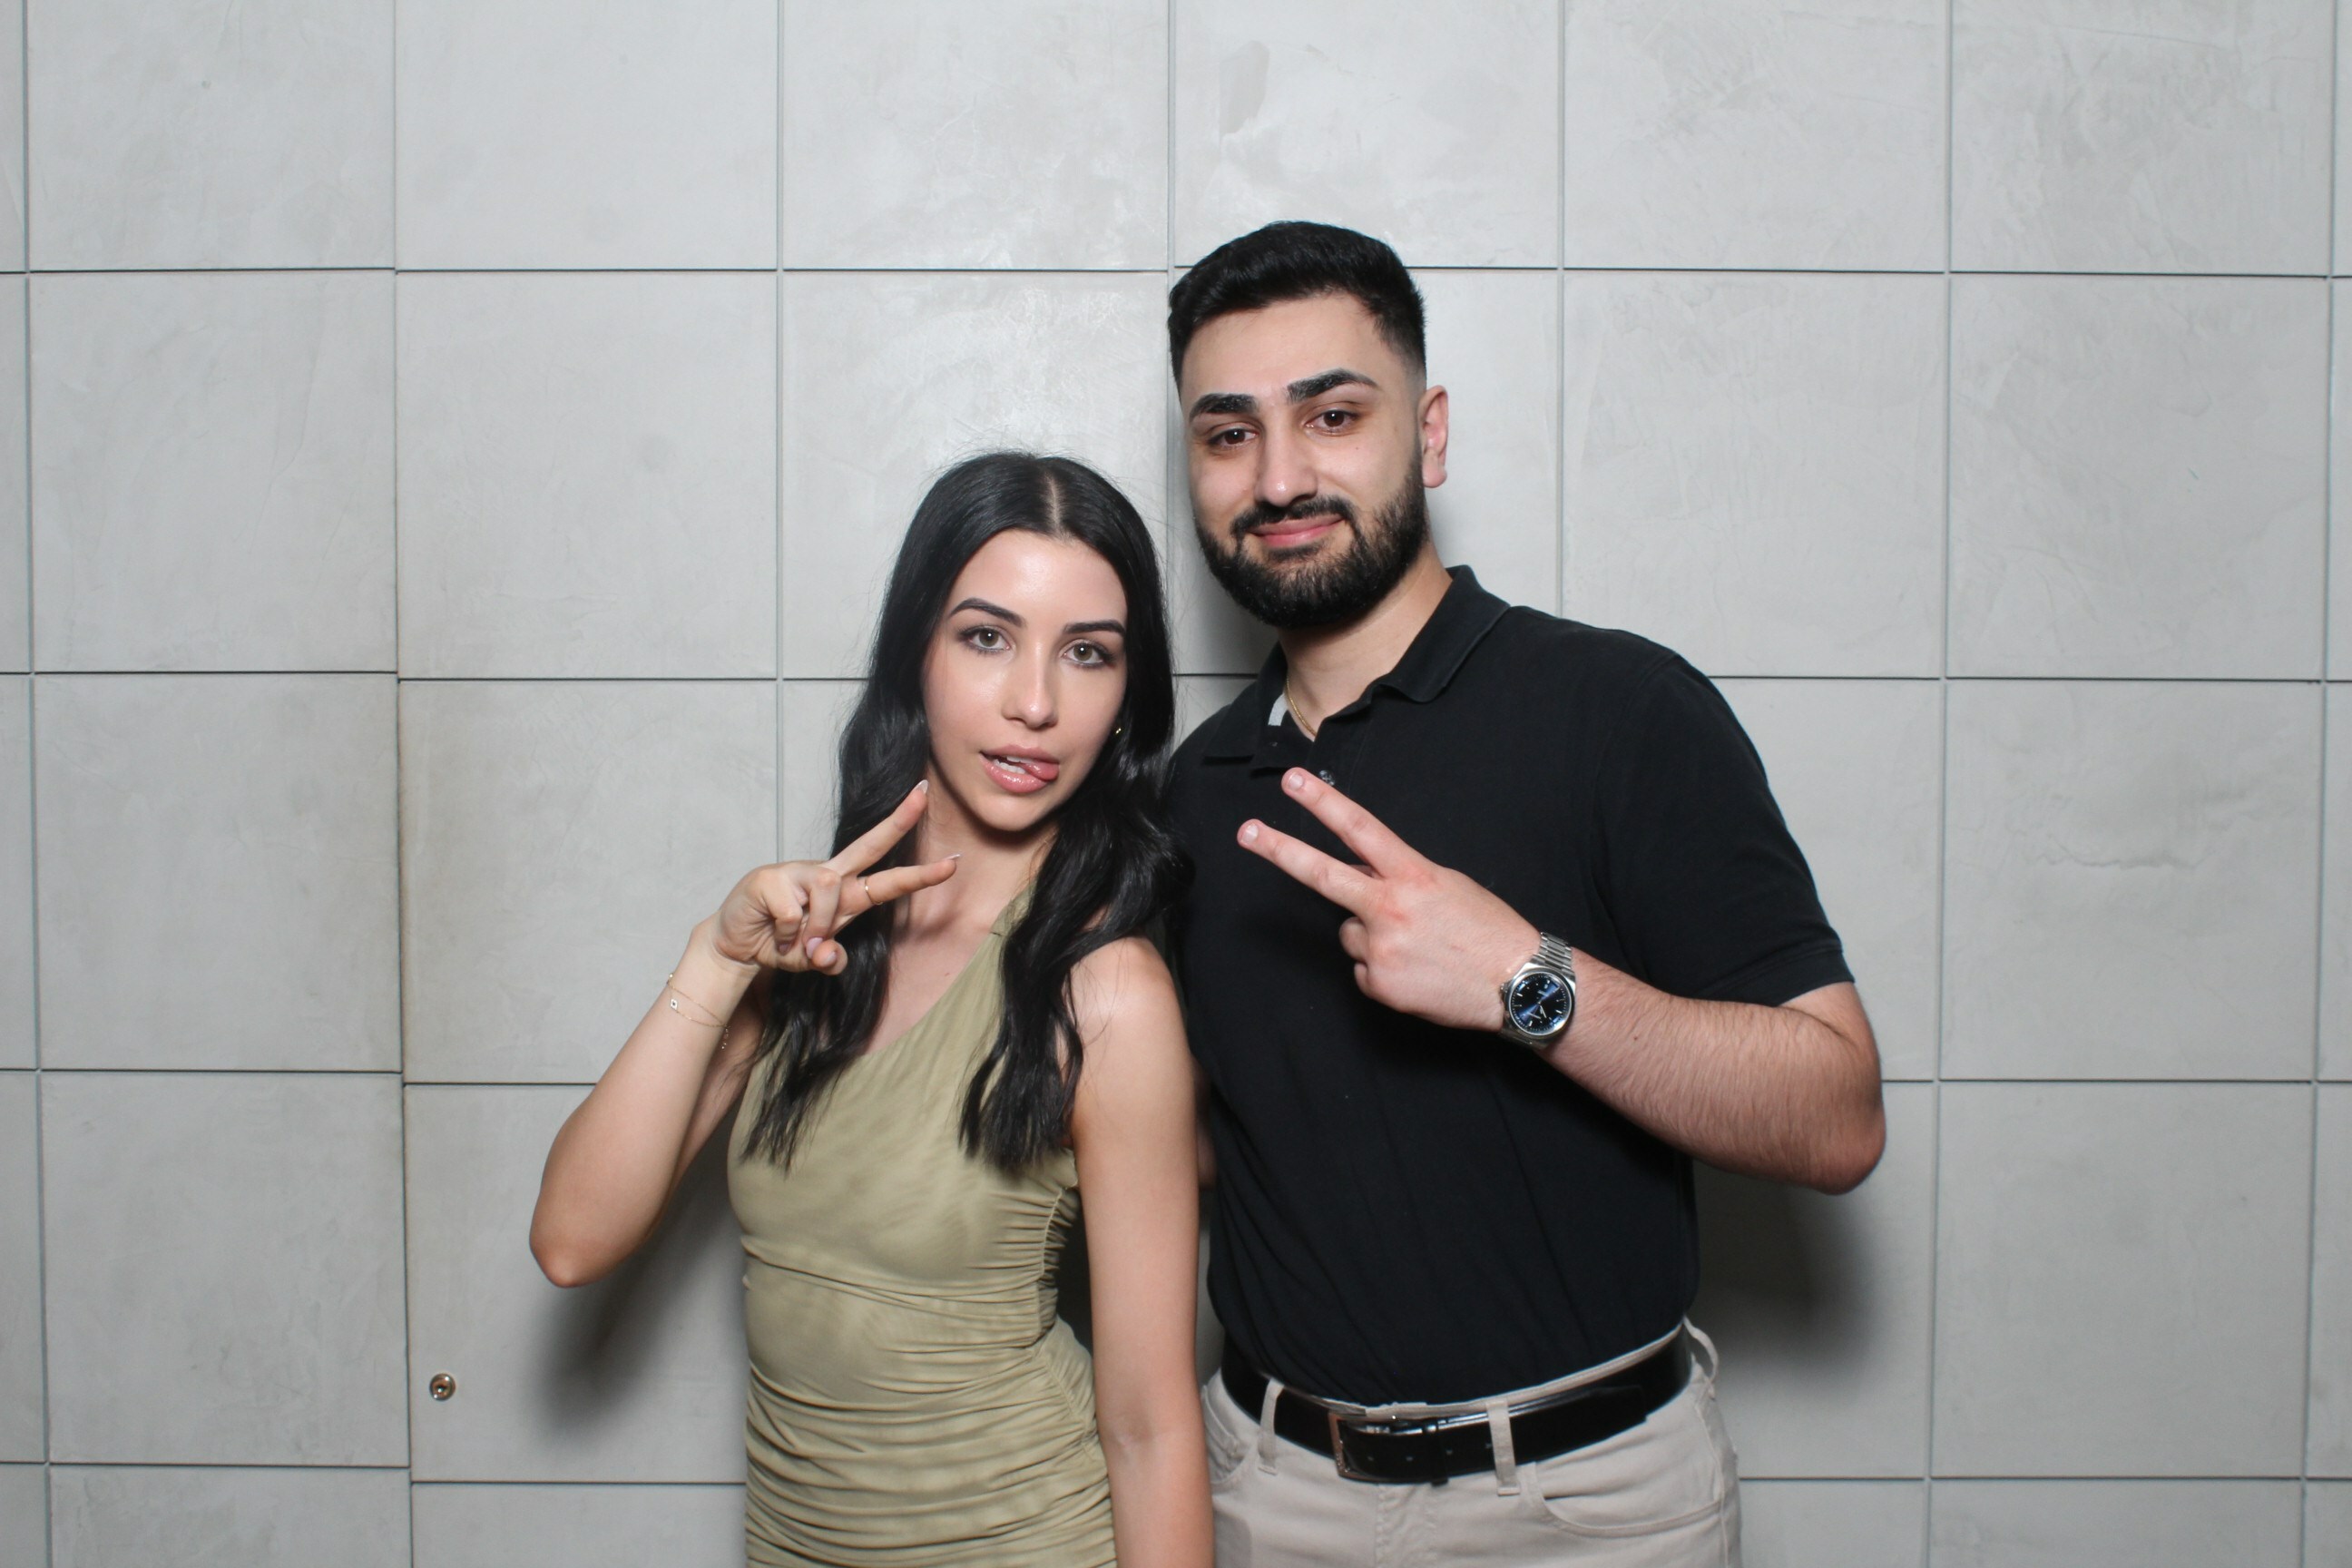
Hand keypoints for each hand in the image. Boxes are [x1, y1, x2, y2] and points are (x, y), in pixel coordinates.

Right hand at [708, 782, 957, 975]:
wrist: (735, 945)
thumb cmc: (780, 944)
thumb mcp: (811, 961)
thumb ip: (829, 960)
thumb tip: (830, 954)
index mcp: (844, 894)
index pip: (887, 880)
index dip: (920, 874)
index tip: (953, 862)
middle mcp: (827, 875)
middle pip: (869, 845)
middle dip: (898, 820)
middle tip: (924, 793)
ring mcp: (798, 871)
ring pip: (830, 891)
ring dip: (817, 927)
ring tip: (796, 944)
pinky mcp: (770, 877)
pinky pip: (794, 910)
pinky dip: (788, 933)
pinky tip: (774, 932)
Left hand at [1238, 768, 1538, 1032]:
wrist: (1519, 985)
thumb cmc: (1488, 930)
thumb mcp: (1448, 885)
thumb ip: (1399, 877)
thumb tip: (1361, 877)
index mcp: (1413, 876)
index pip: (1359, 830)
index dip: (1322, 803)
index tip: (1290, 782)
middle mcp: (1390, 909)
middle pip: (1323, 874)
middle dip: (1280, 850)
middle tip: (1247, 832)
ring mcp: (1381, 948)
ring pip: (1349, 932)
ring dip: (1371, 936)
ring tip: (1419, 948)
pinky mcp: (1379, 985)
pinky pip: (1364, 970)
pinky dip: (1384, 971)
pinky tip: (1417, 973)